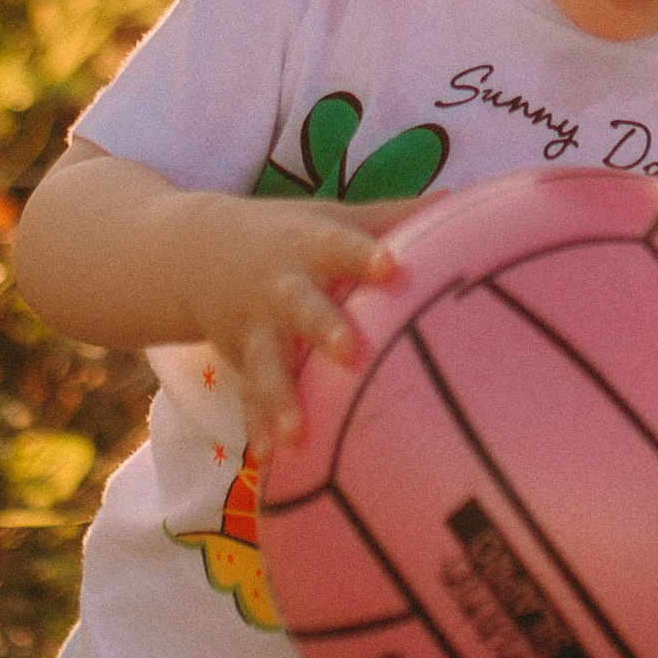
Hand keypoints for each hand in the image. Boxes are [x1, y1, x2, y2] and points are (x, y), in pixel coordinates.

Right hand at [182, 198, 401, 453]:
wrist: (197, 252)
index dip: (363, 255)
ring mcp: (256, 327)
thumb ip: (395, 215)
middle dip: (323, 328)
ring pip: (268, 363)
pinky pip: (250, 398)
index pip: (340, 247)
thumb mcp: (335, 217)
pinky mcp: (242, 362)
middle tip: (350, 352)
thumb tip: (460, 200)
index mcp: (310, 246)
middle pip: (301, 307)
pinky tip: (269, 457)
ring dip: (280, 396)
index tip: (391, 267)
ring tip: (298, 432)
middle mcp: (280, 286)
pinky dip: (259, 425)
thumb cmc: (291, 236)